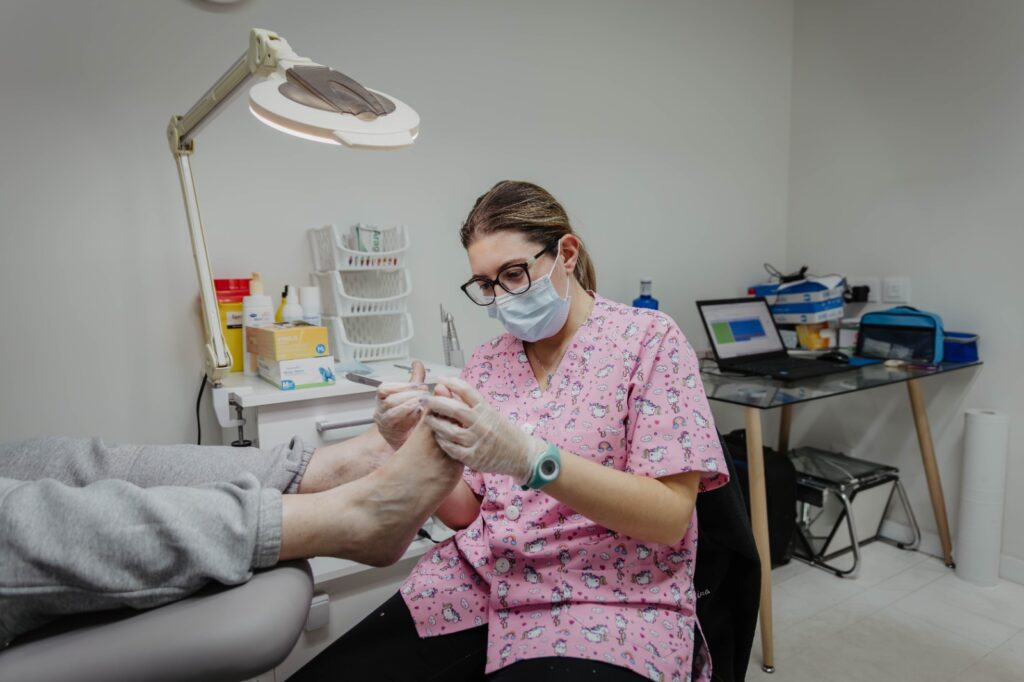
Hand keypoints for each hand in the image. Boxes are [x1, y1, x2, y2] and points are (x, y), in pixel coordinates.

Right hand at [374, 360, 429, 450]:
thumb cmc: (409, 417)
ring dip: (409, 403)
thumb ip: (415, 380)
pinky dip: (407, 414)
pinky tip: (418, 411)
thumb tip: (417, 364)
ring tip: (423, 401)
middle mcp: (381, 410)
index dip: (401, 385)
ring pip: (391, 409)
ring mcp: (384, 422)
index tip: (418, 385)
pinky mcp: (389, 433)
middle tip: (424, 393)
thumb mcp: (412, 395)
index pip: (385, 388)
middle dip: (408, 394)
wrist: (410, 440)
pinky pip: (395, 421)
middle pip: (389, 398)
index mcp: (383, 399)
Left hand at [422, 377, 544, 484]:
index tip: (439, 378)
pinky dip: (443, 442)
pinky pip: (453, 449)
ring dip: (436, 424)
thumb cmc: (504, 432)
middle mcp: (482, 424)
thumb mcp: (491, 414)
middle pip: (455, 409)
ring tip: (427, 418)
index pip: (467, 390)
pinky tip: (438, 437)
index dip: (451, 382)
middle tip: (423, 399)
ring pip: (450, 431)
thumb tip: (451, 389)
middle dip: (436, 403)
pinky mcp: (474, 457)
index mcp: (486, 409)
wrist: (522, 455)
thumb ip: (472, 404)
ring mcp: (478, 441)